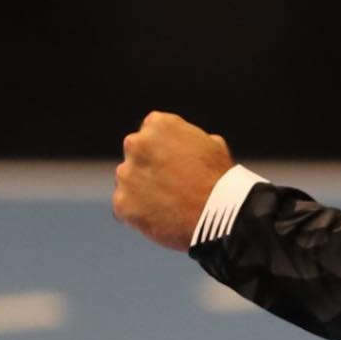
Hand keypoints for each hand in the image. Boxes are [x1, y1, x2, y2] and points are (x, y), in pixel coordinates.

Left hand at [113, 111, 234, 252]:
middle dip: (149, 163)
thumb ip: (188, 139)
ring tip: (169, 201)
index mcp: (159, 124)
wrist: (217, 215)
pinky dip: (138, 210)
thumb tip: (182, 145)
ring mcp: (126, 174)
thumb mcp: (212, 145)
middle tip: (172, 180)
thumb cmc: (219, 178)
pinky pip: (125, 204)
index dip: (166, 144)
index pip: (153, 128)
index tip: (177, 158)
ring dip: (142, 187)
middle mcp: (136, 144)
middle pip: (137, 151)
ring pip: (129, 178)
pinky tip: (161, 214)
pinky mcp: (121, 202)